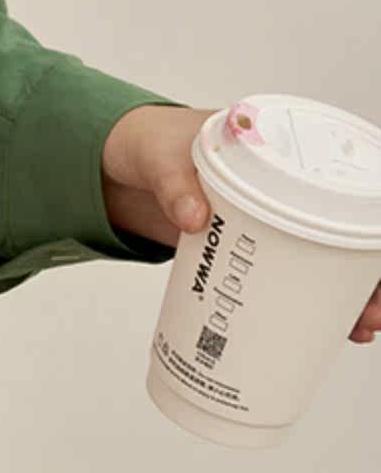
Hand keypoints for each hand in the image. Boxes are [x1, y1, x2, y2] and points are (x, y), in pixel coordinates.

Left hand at [102, 104, 380, 345]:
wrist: (118, 161)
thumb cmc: (151, 143)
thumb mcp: (160, 157)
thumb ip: (174, 183)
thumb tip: (193, 217)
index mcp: (277, 145)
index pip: (345, 179)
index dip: (369, 223)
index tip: (378, 259)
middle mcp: (285, 182)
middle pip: (345, 227)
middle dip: (367, 273)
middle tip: (372, 311)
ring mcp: (269, 218)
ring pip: (324, 257)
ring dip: (346, 295)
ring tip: (357, 328)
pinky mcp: (247, 248)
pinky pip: (287, 274)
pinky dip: (306, 302)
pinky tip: (324, 329)